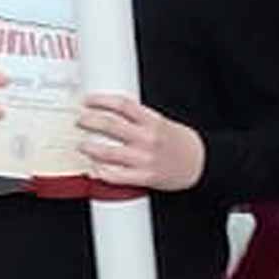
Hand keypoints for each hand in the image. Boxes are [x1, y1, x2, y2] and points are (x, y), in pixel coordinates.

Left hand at [77, 95, 205, 191]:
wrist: (199, 163)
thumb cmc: (177, 142)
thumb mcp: (160, 122)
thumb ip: (138, 118)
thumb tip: (110, 112)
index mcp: (152, 121)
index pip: (122, 105)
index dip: (101, 100)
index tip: (87, 100)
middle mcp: (147, 138)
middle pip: (110, 125)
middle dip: (89, 121)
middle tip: (79, 120)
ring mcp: (145, 159)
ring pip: (109, 152)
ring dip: (90, 147)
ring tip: (82, 144)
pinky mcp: (145, 177)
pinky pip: (117, 176)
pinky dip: (102, 172)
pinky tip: (94, 168)